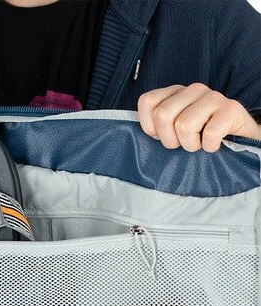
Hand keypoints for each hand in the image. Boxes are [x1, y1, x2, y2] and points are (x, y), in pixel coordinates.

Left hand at [138, 83, 260, 152]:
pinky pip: (209, 134)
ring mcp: (213, 97)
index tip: (161, 137)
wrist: (240, 140)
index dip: (149, 126)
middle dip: (170, 139)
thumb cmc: (201, 139)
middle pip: (163, 115)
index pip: (147, 102)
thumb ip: (156, 129)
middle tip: (183, 144)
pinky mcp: (231, 109)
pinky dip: (209, 147)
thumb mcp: (174, 132)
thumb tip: (133, 140)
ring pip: (184, 126)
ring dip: (191, 145)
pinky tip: (215, 144)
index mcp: (175, 93)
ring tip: (200, 143)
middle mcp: (193, 90)